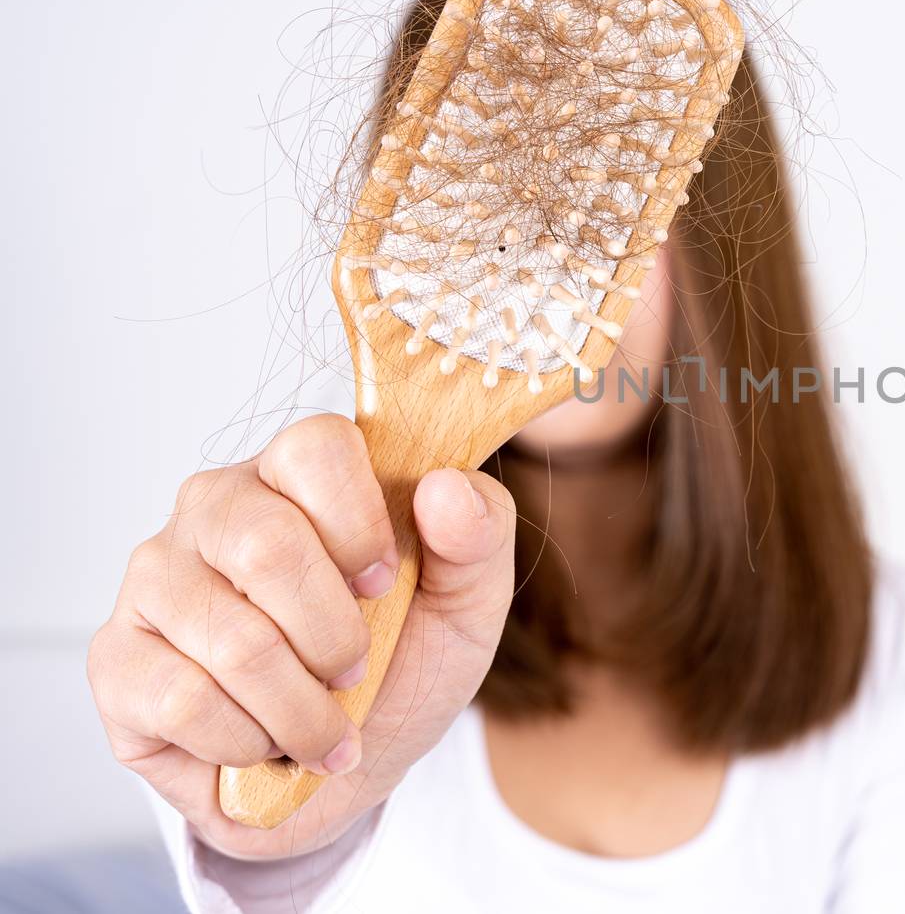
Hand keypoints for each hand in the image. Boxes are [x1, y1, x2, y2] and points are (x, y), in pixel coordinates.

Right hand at [87, 413, 516, 859]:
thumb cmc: (404, 661)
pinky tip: (263, 743)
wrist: (351, 766)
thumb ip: (479, 533)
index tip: (386, 583)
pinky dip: (248, 740)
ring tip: (322, 725)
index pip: (315, 447)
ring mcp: (156, 579)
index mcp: (298, 473)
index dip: (360, 524)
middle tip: (355, 669)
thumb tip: (445, 488)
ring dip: (302, 708)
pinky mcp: (117, 660)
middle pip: (267, 545)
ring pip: (232, 639)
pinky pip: (183, 700)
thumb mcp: (468, 601)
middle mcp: (215, 508)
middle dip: (334, 635)